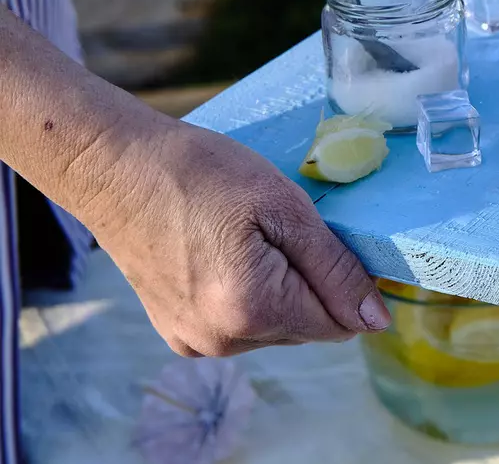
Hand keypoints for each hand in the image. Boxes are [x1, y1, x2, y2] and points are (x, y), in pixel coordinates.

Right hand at [86, 119, 390, 356]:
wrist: (111, 168)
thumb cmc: (200, 173)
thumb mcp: (284, 207)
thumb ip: (335, 269)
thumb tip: (376, 322)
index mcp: (253, 310)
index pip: (339, 323)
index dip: (348, 282)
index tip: (329, 239)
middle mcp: (223, 341)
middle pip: (308, 327)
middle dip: (311, 284)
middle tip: (281, 229)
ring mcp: (195, 342)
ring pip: (276, 327)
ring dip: (281, 289)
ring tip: (246, 237)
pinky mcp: (177, 334)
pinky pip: (240, 326)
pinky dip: (248, 295)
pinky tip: (224, 254)